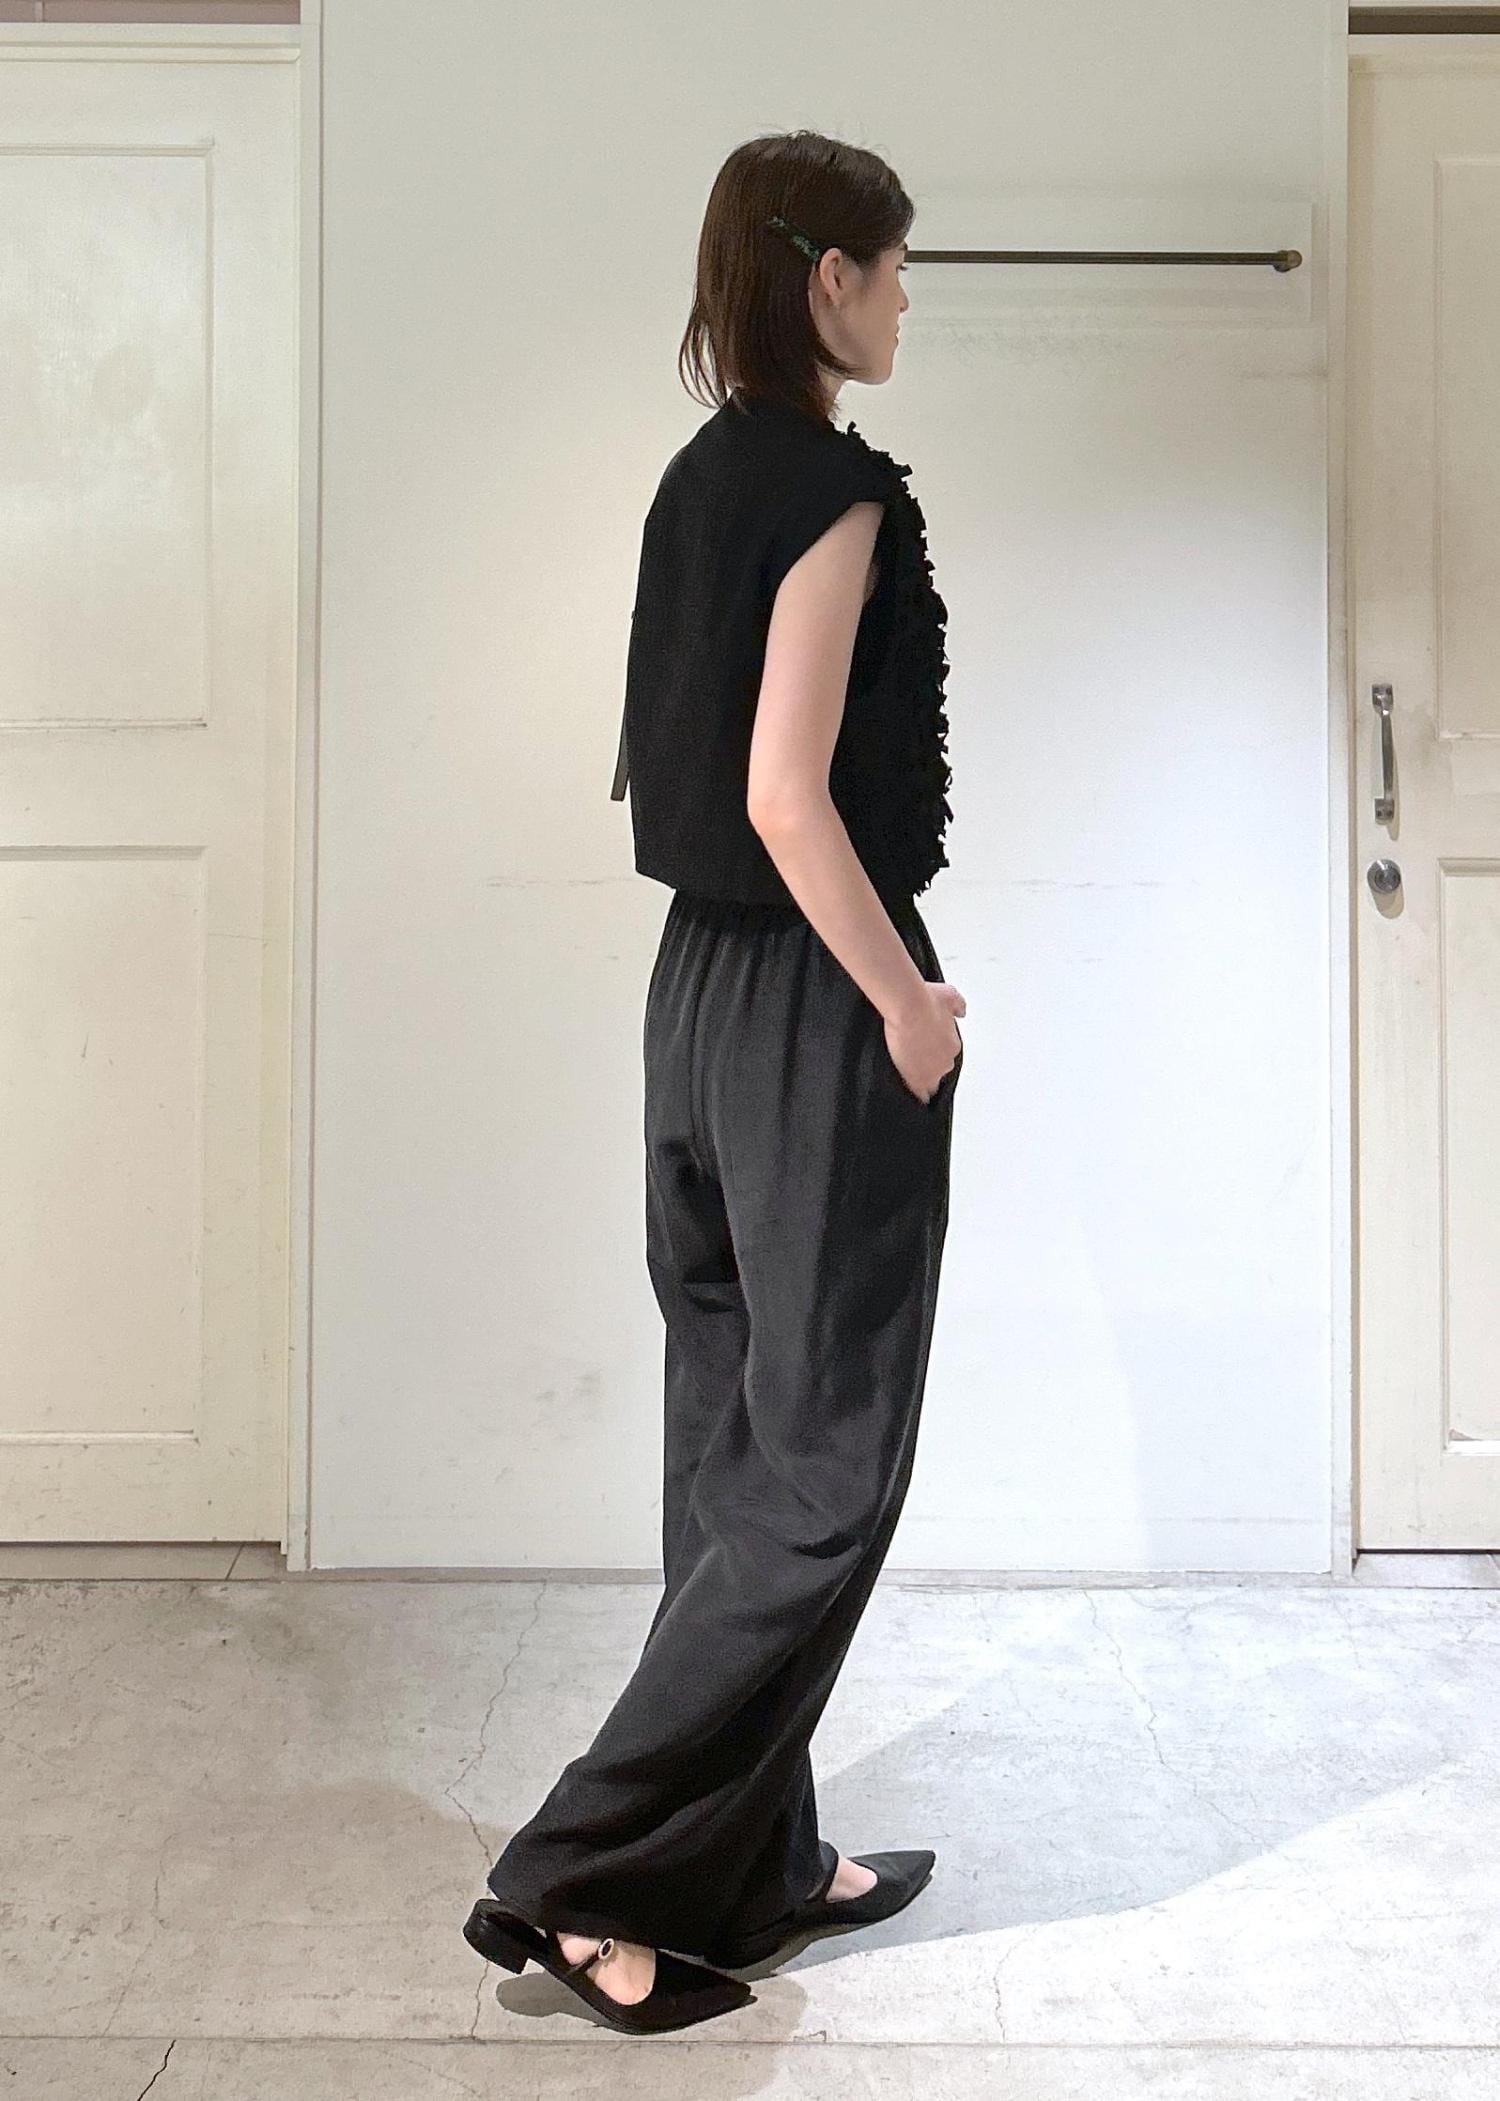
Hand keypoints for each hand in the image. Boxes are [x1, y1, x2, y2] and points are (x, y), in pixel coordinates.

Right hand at [883, 980, 965, 1102]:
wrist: (909, 1008)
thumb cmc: (926, 1000)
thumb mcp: (950, 995)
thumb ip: (958, 1005)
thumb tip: (961, 1011)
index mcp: (953, 1045)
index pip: (946, 1056)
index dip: (934, 1054)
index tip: (924, 1049)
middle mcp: (945, 1061)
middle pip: (938, 1071)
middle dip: (927, 1068)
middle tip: (913, 1060)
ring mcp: (931, 1072)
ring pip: (929, 1086)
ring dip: (922, 1083)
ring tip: (910, 1079)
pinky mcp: (915, 1079)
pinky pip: (918, 1094)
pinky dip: (914, 1095)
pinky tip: (908, 1097)